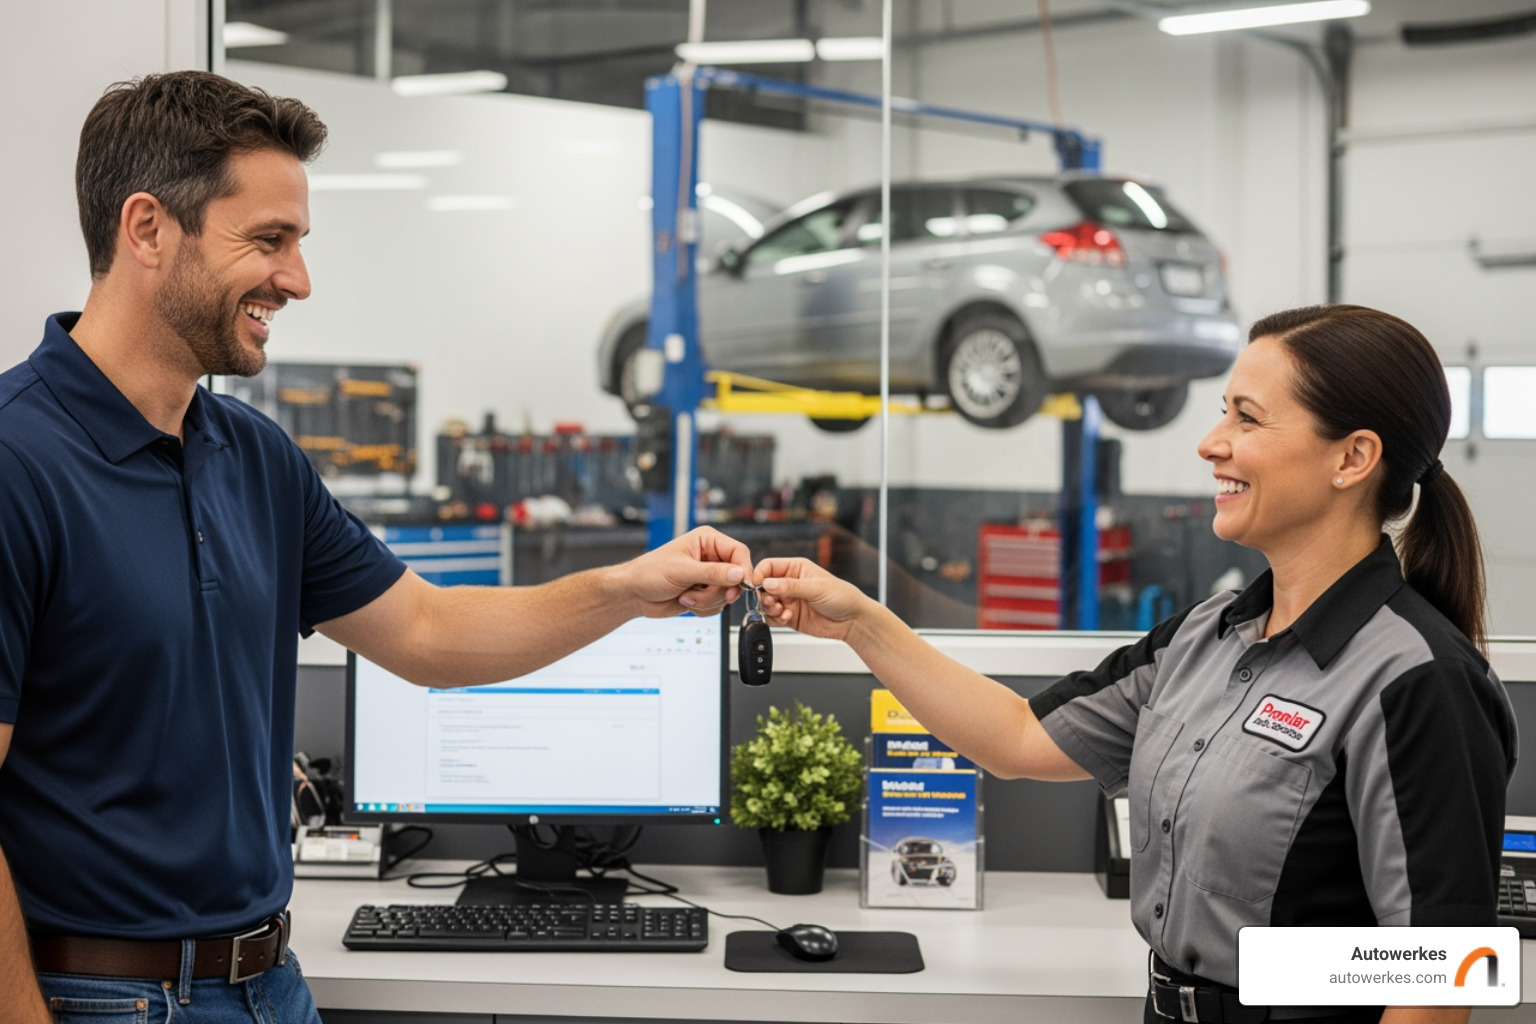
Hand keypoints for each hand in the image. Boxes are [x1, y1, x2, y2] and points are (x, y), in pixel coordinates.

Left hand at [620, 526, 751, 617]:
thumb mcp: (683, 571)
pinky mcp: (705, 593)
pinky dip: (703, 608)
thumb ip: (713, 573)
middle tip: (699, 592)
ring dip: (706, 601)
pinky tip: (685, 600)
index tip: (742, 586)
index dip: (744, 570)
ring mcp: (709, 577)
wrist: (634, 594)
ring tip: (686, 595)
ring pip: (727, 594)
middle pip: (736, 577)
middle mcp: (711, 557)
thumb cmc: (650, 573)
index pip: (739, 552)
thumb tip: (740, 574)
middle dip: (717, 591)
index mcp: (707, 541)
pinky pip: (718, 606)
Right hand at [754, 557, 873, 641]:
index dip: (760, 575)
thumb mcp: (816, 588)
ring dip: (769, 608)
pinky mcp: (789, 616)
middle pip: (764, 586)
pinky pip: (773, 617)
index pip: (769, 566)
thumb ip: (790, 586)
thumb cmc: (842, 597)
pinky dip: (775, 619)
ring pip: (766, 603)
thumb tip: (768, 583)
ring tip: (781, 610)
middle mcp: (790, 583)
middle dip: (763, 595)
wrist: (852, 621)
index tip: (757, 585)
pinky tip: (786, 617)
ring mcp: (789, 600)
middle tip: (771, 601)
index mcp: (796, 568)